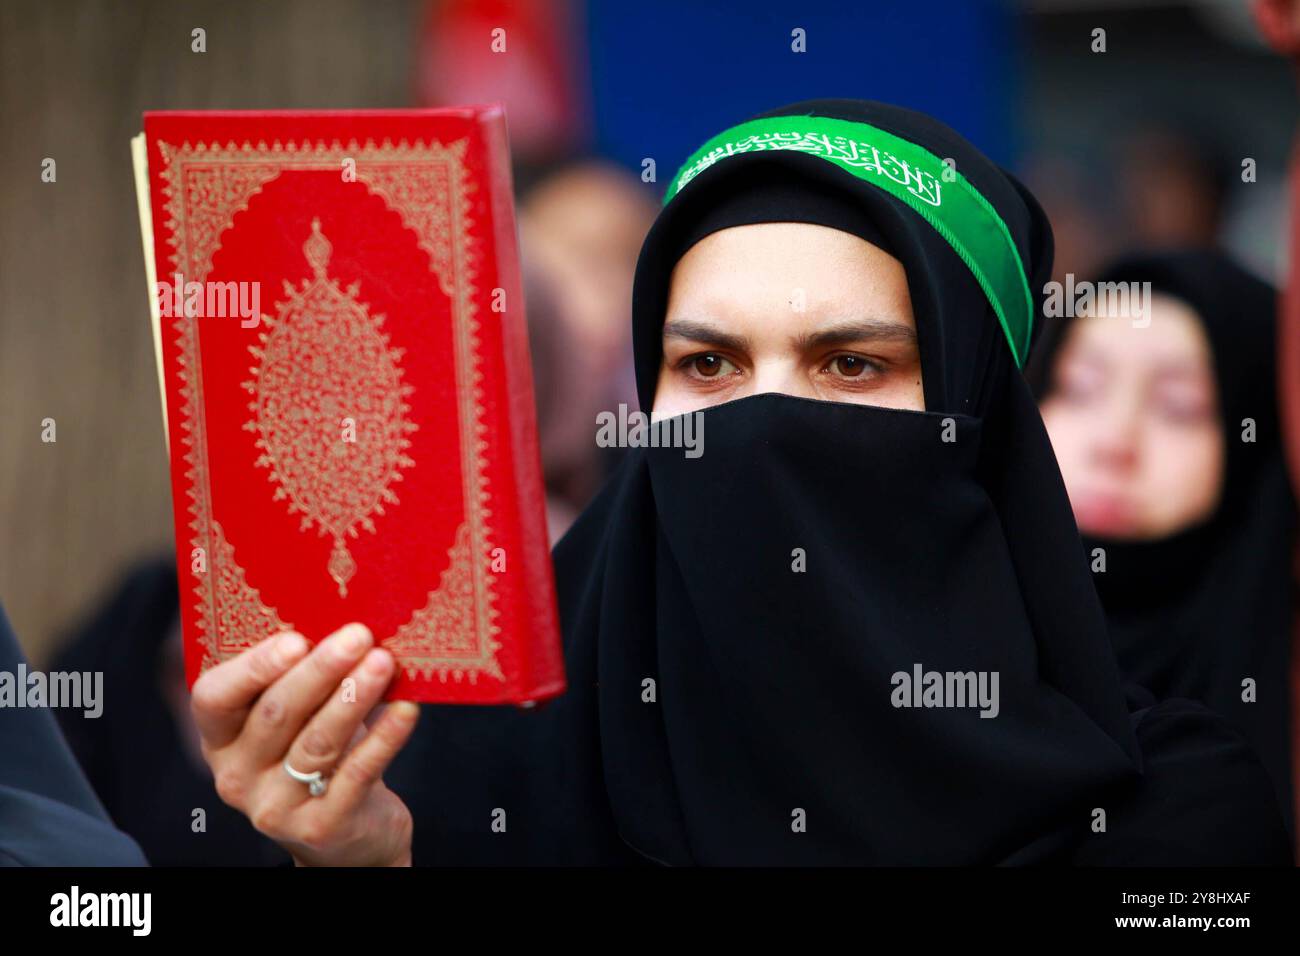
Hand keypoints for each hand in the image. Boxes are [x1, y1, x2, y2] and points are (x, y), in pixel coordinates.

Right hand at [191, 623, 418, 865]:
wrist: (349, 834)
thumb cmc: (321, 751)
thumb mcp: (298, 718)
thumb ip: (300, 675)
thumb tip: (341, 612)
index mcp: (221, 738)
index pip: (213, 698)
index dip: (252, 667)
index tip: (296, 639)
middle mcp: (237, 776)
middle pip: (275, 714)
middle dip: (319, 670)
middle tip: (358, 635)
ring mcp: (276, 806)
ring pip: (317, 742)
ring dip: (353, 697)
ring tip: (384, 663)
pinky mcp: (322, 827)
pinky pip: (356, 773)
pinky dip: (384, 738)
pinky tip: (406, 710)